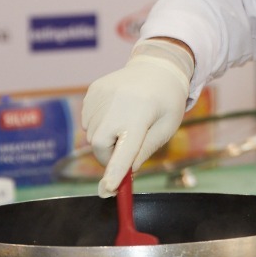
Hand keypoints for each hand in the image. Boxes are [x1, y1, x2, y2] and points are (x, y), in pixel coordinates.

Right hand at [82, 38, 194, 196]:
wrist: (158, 66)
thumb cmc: (167, 101)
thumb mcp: (166, 128)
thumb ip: (145, 151)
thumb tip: (126, 171)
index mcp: (140, 115)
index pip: (124, 150)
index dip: (115, 172)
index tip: (108, 190)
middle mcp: (117, 105)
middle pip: (99, 145)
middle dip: (108, 155)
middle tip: (125, 149)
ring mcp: (102, 95)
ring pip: (92, 134)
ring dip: (106, 138)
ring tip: (127, 122)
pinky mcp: (93, 91)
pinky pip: (88, 120)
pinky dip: (99, 124)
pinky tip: (117, 111)